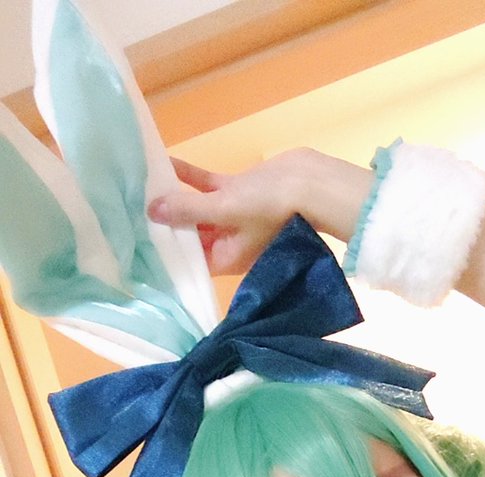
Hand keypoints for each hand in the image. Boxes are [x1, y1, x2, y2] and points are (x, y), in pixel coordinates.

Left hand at [147, 149, 371, 274]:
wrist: (312, 183)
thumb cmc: (272, 207)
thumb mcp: (225, 210)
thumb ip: (188, 210)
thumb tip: (151, 212)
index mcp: (225, 258)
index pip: (187, 260)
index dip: (163, 251)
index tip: (134, 241)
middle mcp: (225, 241)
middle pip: (186, 234)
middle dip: (162, 222)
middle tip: (126, 211)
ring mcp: (230, 215)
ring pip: (194, 208)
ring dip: (172, 196)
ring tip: (140, 186)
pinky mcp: (235, 192)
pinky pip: (205, 185)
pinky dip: (187, 176)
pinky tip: (165, 162)